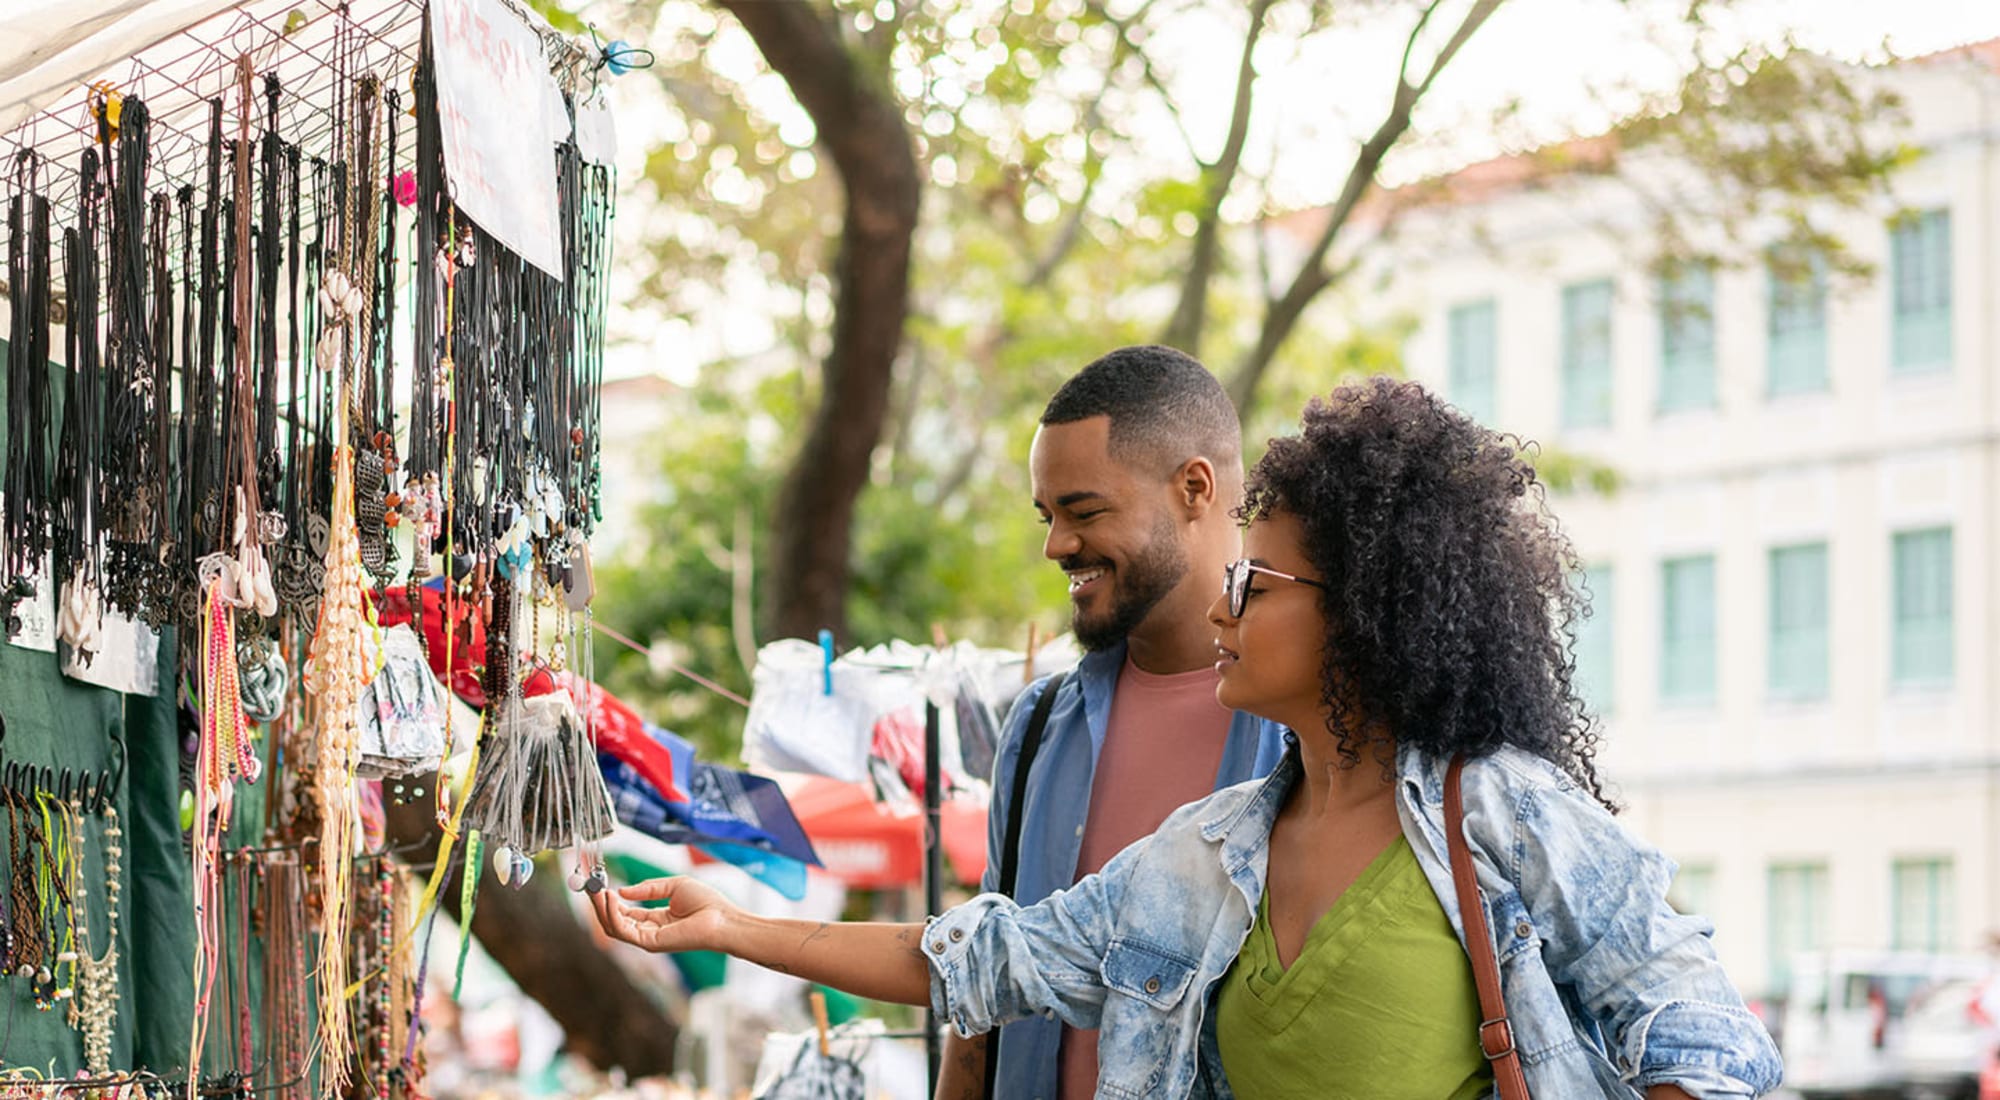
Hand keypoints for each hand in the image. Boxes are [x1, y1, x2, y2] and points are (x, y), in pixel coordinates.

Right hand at [589, 875, 736, 953]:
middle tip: (589, 886)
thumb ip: (648, 889)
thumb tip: (622, 891)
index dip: (610, 900)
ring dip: (601, 909)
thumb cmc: (706, 903)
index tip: (599, 884)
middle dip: (600, 905)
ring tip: (595, 890)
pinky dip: (613, 914)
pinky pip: (623, 930)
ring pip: (614, 928)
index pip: (625, 912)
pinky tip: (610, 898)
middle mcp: (649, 932)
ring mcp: (648, 939)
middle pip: (615, 921)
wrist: (722, 918)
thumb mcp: (673, 886)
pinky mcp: (650, 943)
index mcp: (656, 920)